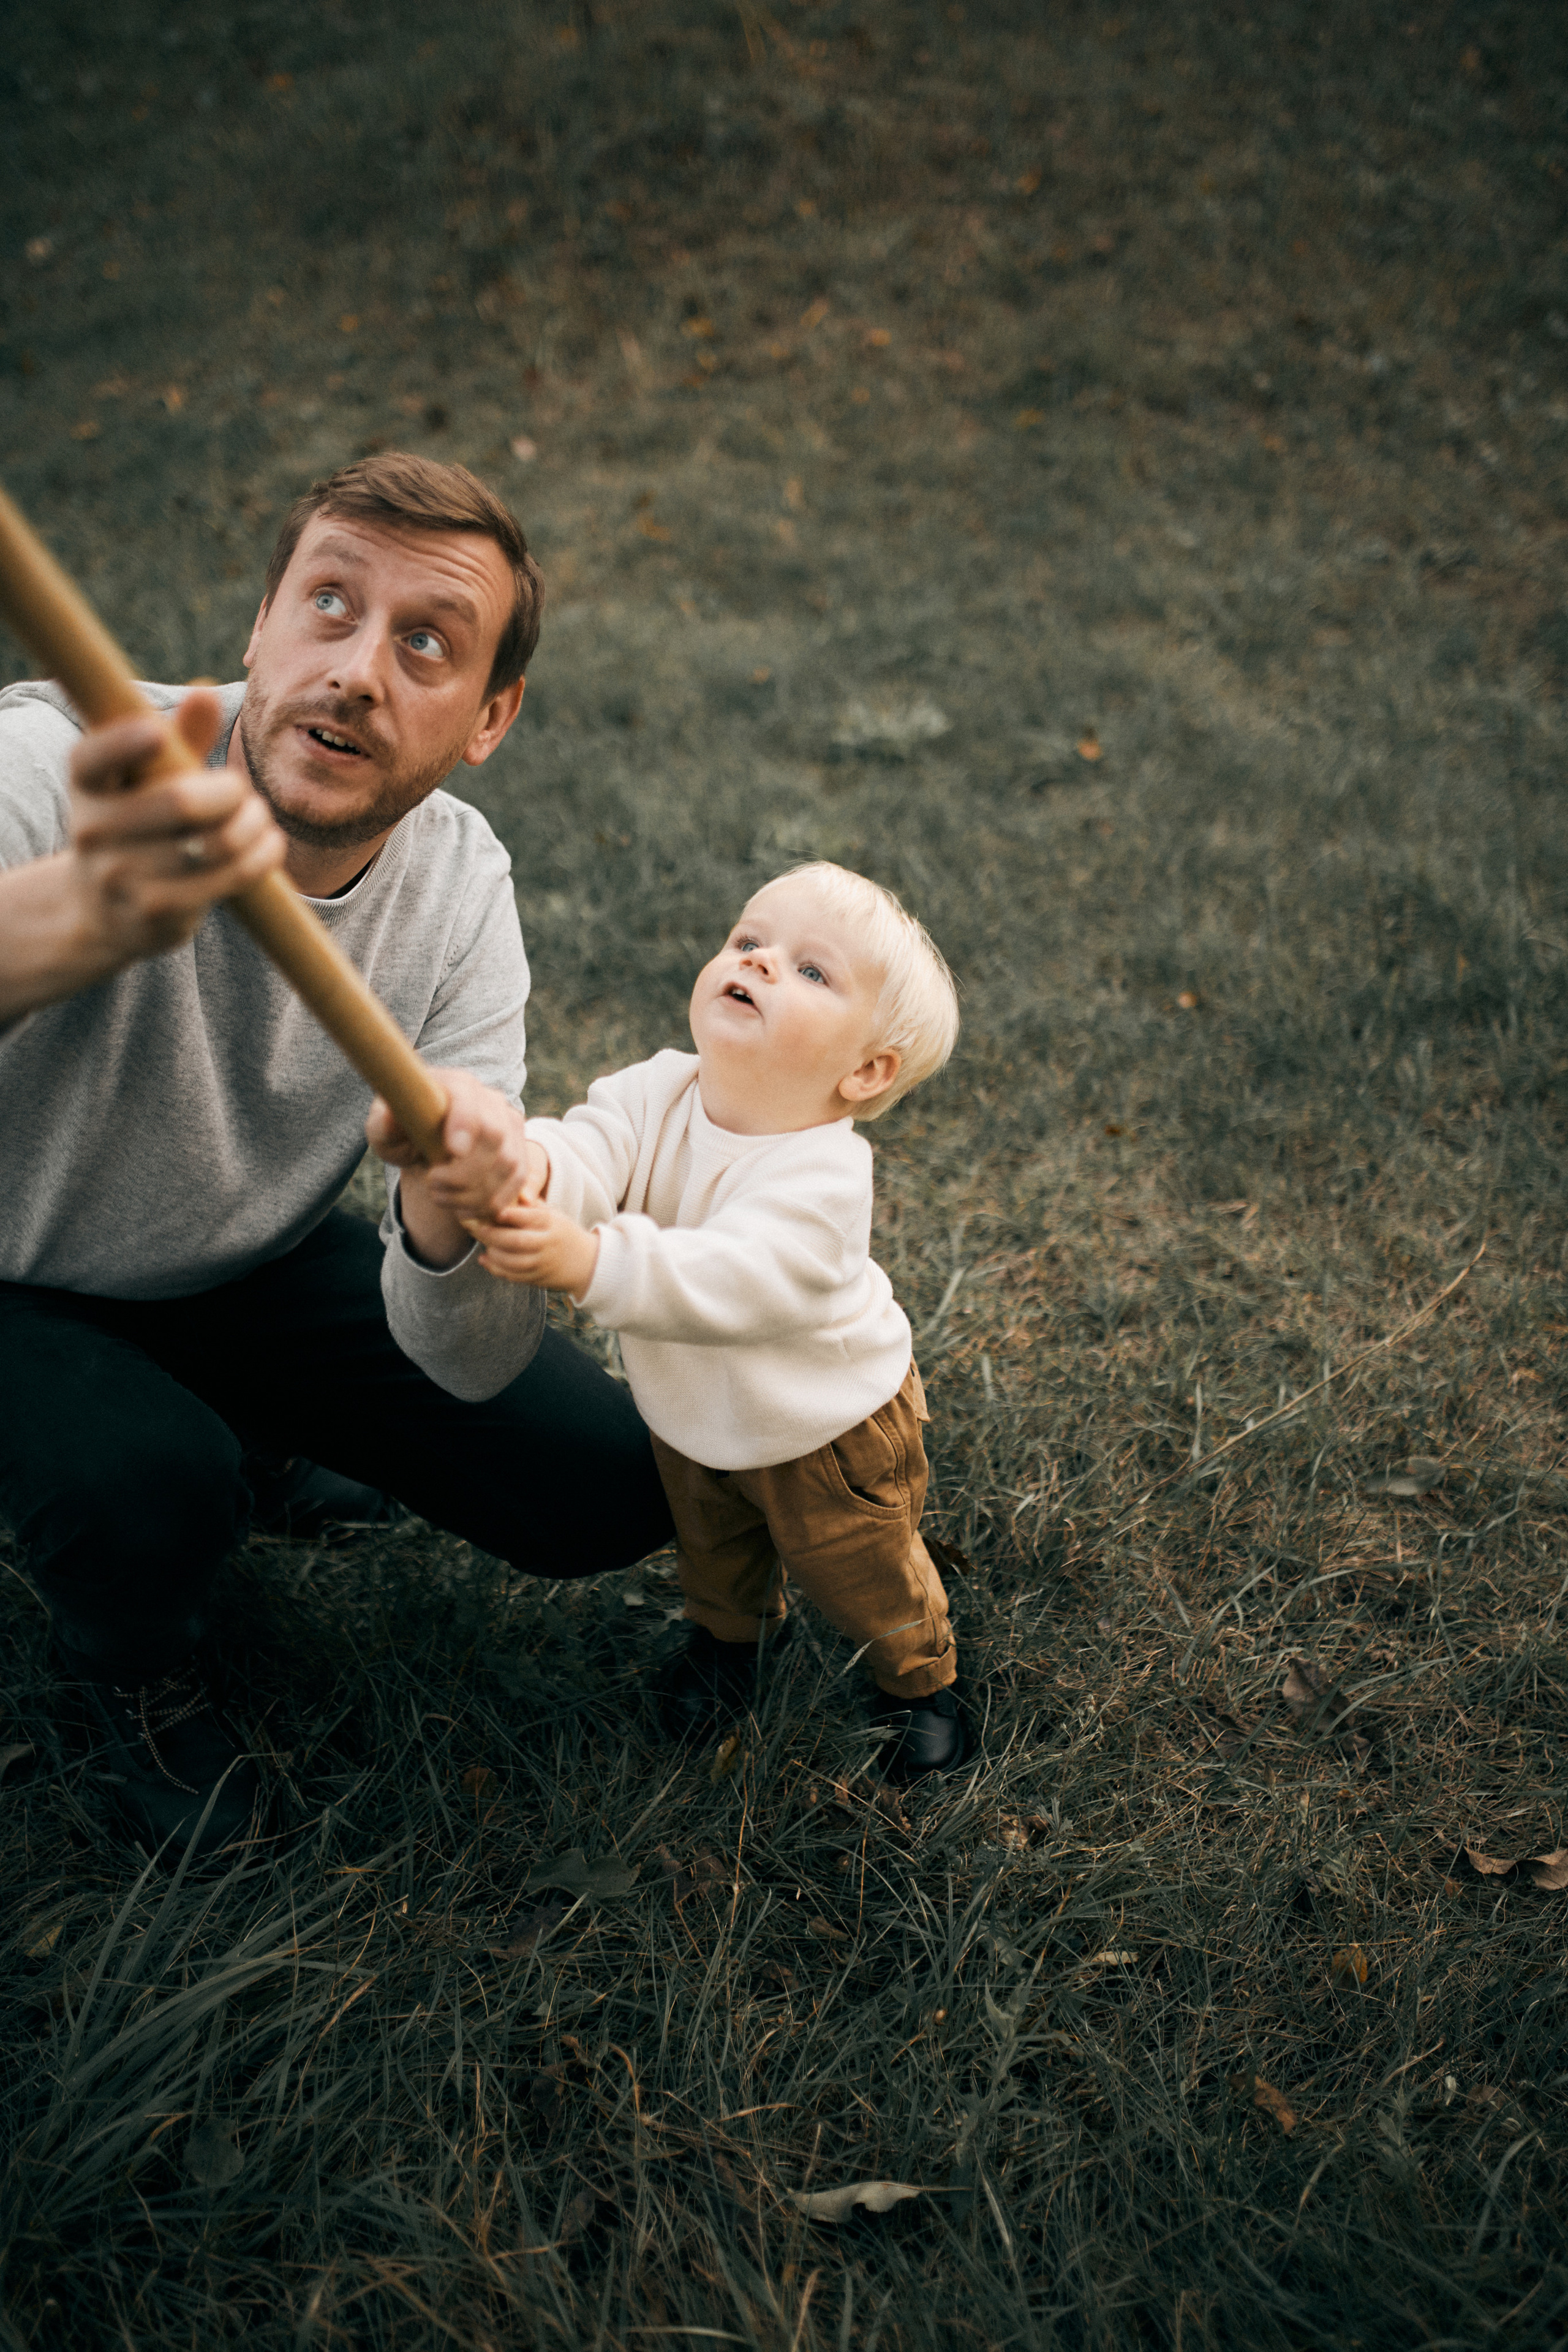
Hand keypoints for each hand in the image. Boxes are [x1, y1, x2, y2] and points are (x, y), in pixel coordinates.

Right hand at [67, 690, 284, 960]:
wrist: (102, 910)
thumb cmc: (137, 825)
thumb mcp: (144, 781)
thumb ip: (177, 739)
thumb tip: (206, 691)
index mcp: (85, 784)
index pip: (92, 758)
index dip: (121, 744)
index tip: (155, 734)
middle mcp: (92, 830)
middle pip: (179, 801)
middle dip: (229, 791)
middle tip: (240, 789)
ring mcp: (120, 877)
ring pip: (215, 843)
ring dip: (253, 824)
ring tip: (258, 818)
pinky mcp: (155, 913)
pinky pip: (227, 878)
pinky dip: (260, 856)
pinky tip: (269, 845)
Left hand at [366, 1071, 544, 1268]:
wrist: (429, 1137)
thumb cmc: (406, 1129)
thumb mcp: (385, 1127)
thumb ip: (384, 1125)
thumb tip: (389, 1117)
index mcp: (457, 1085)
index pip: (469, 1100)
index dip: (465, 1124)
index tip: (452, 1152)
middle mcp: (491, 1100)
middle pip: (494, 1136)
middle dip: (464, 1172)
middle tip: (433, 1185)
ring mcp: (510, 1125)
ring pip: (508, 1164)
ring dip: (474, 1193)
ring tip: (444, 1199)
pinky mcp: (519, 1150)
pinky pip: (517, 1181)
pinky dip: (493, 1202)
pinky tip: (466, 1210)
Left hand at [472, 1196, 600, 1296]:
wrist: (586, 1263)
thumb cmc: (562, 1233)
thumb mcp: (554, 1215)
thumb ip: (531, 1207)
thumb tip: (505, 1194)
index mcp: (552, 1223)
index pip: (531, 1217)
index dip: (512, 1215)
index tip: (496, 1211)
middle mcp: (548, 1243)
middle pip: (517, 1241)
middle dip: (493, 1235)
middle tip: (477, 1229)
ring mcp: (543, 1263)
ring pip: (513, 1262)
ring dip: (494, 1255)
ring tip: (484, 1245)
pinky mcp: (538, 1278)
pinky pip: (514, 1276)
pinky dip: (497, 1269)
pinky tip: (486, 1260)